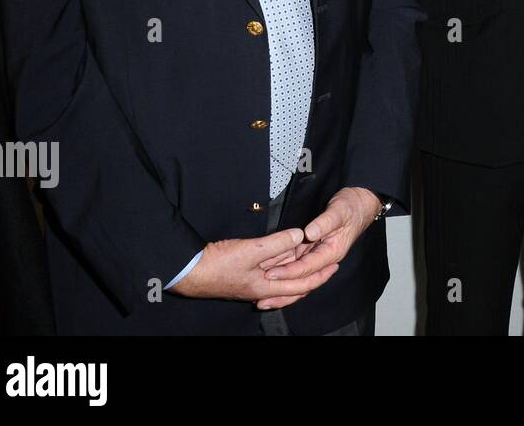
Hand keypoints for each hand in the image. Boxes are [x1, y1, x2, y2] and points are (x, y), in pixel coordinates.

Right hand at [170, 228, 338, 303]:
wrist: (188, 271)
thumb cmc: (216, 265)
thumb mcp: (251, 251)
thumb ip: (277, 243)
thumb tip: (301, 235)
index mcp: (267, 287)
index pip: (302, 285)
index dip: (320, 275)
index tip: (335, 264)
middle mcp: (263, 286)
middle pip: (294, 278)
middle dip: (311, 268)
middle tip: (328, 256)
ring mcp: (254, 280)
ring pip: (282, 270)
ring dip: (297, 260)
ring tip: (313, 249)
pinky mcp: (245, 271)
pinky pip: (270, 265)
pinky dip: (282, 257)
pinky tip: (287, 247)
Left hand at [255, 187, 381, 309]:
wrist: (359, 204)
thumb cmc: (350, 207)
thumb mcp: (338, 212)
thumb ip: (324, 223)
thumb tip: (309, 233)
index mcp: (332, 252)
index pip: (307, 267)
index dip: (288, 272)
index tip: (271, 274)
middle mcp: (324, 258)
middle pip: (302, 279)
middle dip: (282, 290)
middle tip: (261, 298)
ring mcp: (317, 256)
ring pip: (298, 276)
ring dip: (281, 287)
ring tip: (262, 300)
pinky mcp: (312, 251)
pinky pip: (296, 266)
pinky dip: (283, 274)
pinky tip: (270, 278)